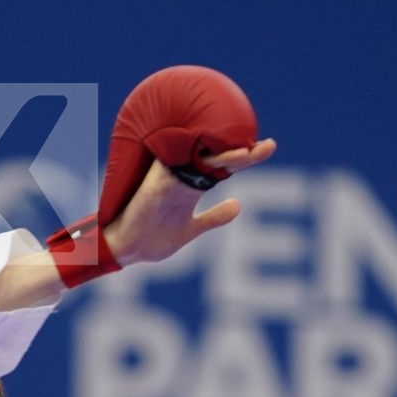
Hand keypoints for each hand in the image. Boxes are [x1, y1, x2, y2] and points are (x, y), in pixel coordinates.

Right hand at [102, 138, 276, 265]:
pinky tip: (207, 159)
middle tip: (269, 145)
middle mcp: (183, 178)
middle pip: (217, 159)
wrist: (127, 250)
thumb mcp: (191, 229)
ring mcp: (169, 181)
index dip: (246, 158)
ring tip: (248, 153)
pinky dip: (191, 165)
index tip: (268, 147)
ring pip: (200, 162)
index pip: (223, 166)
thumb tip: (238, 206)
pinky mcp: (155, 187)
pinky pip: (174, 171)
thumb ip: (214, 217)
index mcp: (192, 187)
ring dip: (223, 157)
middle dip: (243, 152)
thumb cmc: (154, 237)